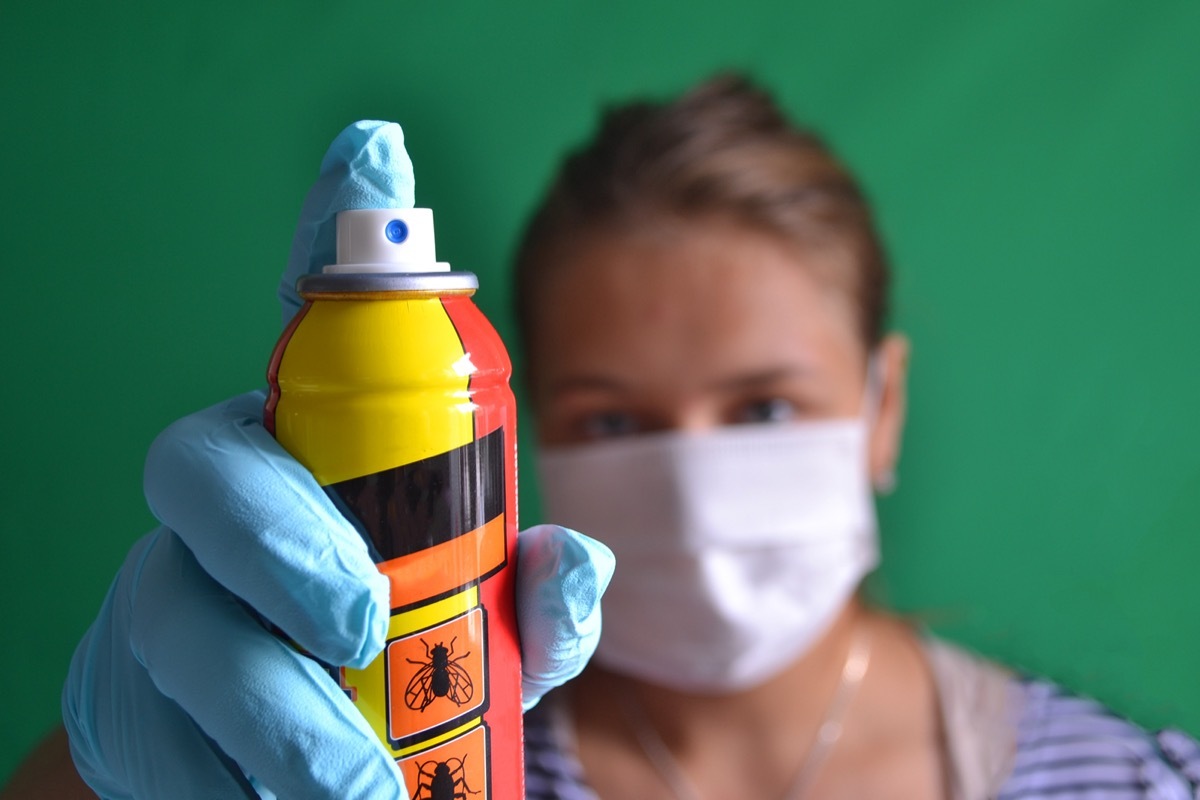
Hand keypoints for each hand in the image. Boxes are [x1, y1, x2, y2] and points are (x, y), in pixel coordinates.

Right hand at [61, 119, 613, 797]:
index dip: (329, 226)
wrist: (274, 763)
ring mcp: (162, 593)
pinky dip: (226, 773)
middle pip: (211, 474)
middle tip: (362, 624)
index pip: (309, 323)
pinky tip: (282, 798)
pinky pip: (159, 727)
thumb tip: (576, 563)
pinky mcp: (123, 699)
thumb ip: (527, 594)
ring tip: (355, 783)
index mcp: (315, 450)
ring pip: (180, 619)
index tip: (376, 154)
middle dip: (284, 543)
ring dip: (268, 706)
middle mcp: (226, 502)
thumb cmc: (390, 664)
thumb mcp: (476, 624)